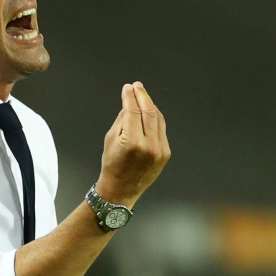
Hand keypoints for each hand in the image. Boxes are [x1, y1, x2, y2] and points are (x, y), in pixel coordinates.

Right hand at [95, 82, 169, 207]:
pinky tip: (150, 111)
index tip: (127, 88)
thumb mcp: (110, 139)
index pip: (133, 111)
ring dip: (150, 105)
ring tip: (143, 96)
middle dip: (142, 96)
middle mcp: (148, 145)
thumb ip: (122, 119)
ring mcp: (159, 149)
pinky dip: (156, 118)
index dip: (130, 97)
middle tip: (137, 86)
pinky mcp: (165, 153)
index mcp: (132, 142)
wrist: (121, 189)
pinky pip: (162, 130)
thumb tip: (129, 103)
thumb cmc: (112, 165)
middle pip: (148, 112)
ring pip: (158, 119)